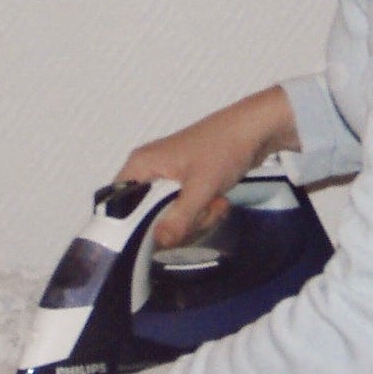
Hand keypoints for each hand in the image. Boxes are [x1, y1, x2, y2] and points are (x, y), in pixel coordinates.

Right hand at [122, 84, 298, 247]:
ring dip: (195, 219)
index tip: (156, 238)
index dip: (130, 226)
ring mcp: (166, 179)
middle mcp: (147, 172)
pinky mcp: (183, 185)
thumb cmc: (224, 148)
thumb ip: (179, 217)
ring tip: (215, 203)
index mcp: (140, 166)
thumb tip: (159, 243)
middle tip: (201, 211)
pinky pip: (183, 212)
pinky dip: (201, 212)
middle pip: (145, 218)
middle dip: (178, 223)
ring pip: (168, 218)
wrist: (255, 130)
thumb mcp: (201, 187)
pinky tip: (218, 201)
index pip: (117, 205)